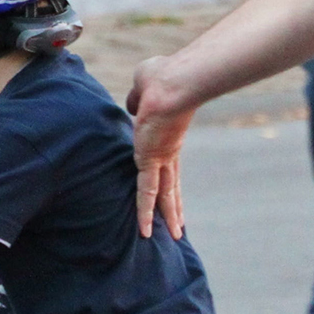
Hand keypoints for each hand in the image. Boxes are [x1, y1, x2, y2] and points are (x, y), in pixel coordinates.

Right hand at [127, 56, 194, 238]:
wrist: (171, 81)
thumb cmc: (162, 76)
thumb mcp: (145, 85)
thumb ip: (138, 98)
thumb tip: (134, 106)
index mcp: (167, 136)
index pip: (168, 165)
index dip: (169, 180)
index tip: (172, 195)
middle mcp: (167, 151)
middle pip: (171, 185)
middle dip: (174, 207)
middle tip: (180, 227)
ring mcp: (161, 157)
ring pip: (164, 193)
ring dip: (169, 216)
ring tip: (176, 237)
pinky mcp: (151, 160)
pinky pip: (146, 191)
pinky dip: (144, 211)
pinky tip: (146, 231)